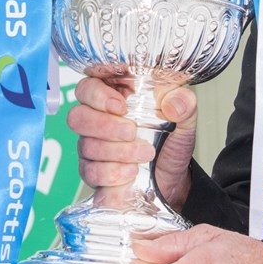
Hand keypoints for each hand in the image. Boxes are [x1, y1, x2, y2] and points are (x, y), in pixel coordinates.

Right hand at [66, 77, 196, 208]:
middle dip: (105, 126)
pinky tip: (131, 172)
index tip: (121, 106)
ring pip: (87, 146)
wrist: (173, 177)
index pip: (87, 87)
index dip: (97, 95)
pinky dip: (113, 173)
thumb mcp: (184, 118)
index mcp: (114, 97)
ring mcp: (91, 146)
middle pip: (77, 117)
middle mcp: (97, 119)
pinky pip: (91, 172)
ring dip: (118, 152)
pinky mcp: (92, 171)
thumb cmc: (170, 140)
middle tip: (132, 132)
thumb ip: (184, 104)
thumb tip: (173, 104)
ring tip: (145, 154)